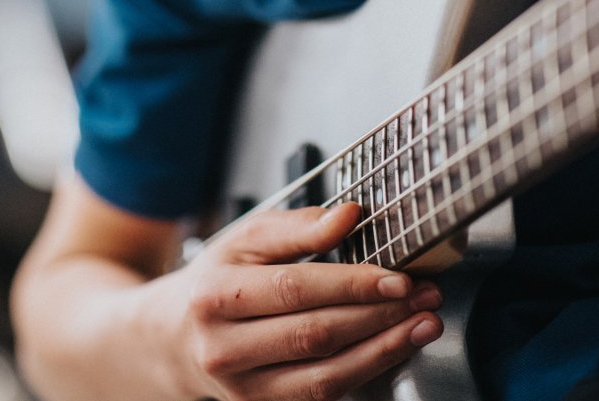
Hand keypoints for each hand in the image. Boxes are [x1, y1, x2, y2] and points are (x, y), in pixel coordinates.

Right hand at [151, 202, 442, 400]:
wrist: (174, 339)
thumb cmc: (216, 280)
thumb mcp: (246, 239)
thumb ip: (299, 227)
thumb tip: (350, 215)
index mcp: (217, 296)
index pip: (294, 289)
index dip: (352, 285)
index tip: (398, 277)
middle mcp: (225, 350)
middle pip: (314, 334)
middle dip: (378, 316)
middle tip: (425, 296)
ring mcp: (243, 391)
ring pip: (324, 377)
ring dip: (383, 351)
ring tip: (423, 326)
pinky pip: (322, 398)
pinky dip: (364, 373)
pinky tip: (393, 348)